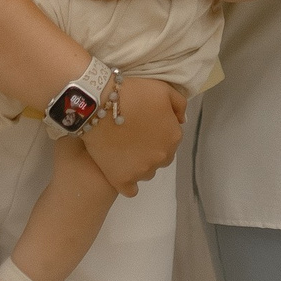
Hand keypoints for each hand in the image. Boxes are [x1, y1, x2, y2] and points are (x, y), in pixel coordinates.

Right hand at [82, 74, 186, 195]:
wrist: (99, 105)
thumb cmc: (132, 94)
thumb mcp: (163, 90)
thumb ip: (179, 105)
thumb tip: (181, 121)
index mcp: (173, 137)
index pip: (171, 138)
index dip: (158, 129)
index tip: (143, 122)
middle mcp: (162, 157)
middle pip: (161, 156)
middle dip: (151, 148)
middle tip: (133, 135)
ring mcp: (142, 171)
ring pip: (147, 172)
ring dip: (140, 163)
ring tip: (124, 150)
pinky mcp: (122, 180)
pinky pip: (131, 190)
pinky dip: (128, 182)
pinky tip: (121, 171)